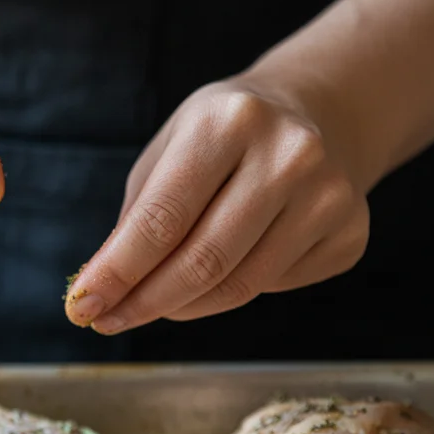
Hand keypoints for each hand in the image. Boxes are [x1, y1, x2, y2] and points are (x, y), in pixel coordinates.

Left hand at [64, 78, 370, 330]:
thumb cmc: (224, 137)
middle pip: (203, 262)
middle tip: (110, 320)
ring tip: (155, 302)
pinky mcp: (350, 233)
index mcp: (228, 122)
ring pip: (239, 286)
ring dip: (184, 307)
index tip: (83, 307)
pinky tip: (226, 267)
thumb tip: (101, 290)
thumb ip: (136, 220)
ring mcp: (328, 196)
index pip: (162, 219)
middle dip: (146, 303)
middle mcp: (287, 156)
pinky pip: (273, 287)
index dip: (118, 273)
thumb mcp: (169, 153)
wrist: (318, 113)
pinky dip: (233, 291)